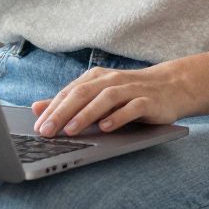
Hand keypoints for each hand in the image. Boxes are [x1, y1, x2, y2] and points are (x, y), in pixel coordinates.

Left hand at [31, 61, 194, 136]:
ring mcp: (131, 89)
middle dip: (62, 112)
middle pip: (83, 94)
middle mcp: (111, 80)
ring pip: (105, 99)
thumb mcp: (97, 96)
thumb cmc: (129, 94)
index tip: (37, 126)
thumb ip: (68, 102)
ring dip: (86, 114)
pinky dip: (118, 117)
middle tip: (47, 131)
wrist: (171, 86)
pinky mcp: (148, 101)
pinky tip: (106, 128)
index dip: (52, 108)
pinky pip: (132, 108)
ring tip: (71, 131)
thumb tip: (37, 108)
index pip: (69, 92)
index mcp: (96, 78)